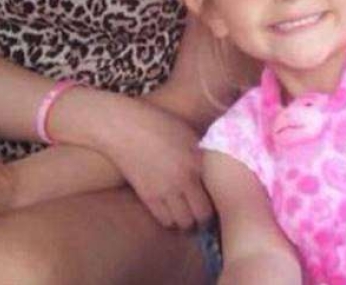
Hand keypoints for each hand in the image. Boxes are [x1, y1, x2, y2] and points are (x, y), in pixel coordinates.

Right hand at [92, 94, 212, 229]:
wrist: (126, 128)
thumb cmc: (159, 123)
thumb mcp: (188, 134)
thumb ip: (201, 155)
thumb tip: (213, 170)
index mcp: (198, 161)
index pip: (216, 193)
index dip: (220, 201)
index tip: (220, 201)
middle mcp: (184, 179)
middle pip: (202, 215)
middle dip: (205, 217)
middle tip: (204, 213)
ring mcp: (165, 191)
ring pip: (183, 223)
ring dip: (188, 221)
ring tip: (188, 213)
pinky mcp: (148, 197)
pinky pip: (164, 220)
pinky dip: (171, 220)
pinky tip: (172, 211)